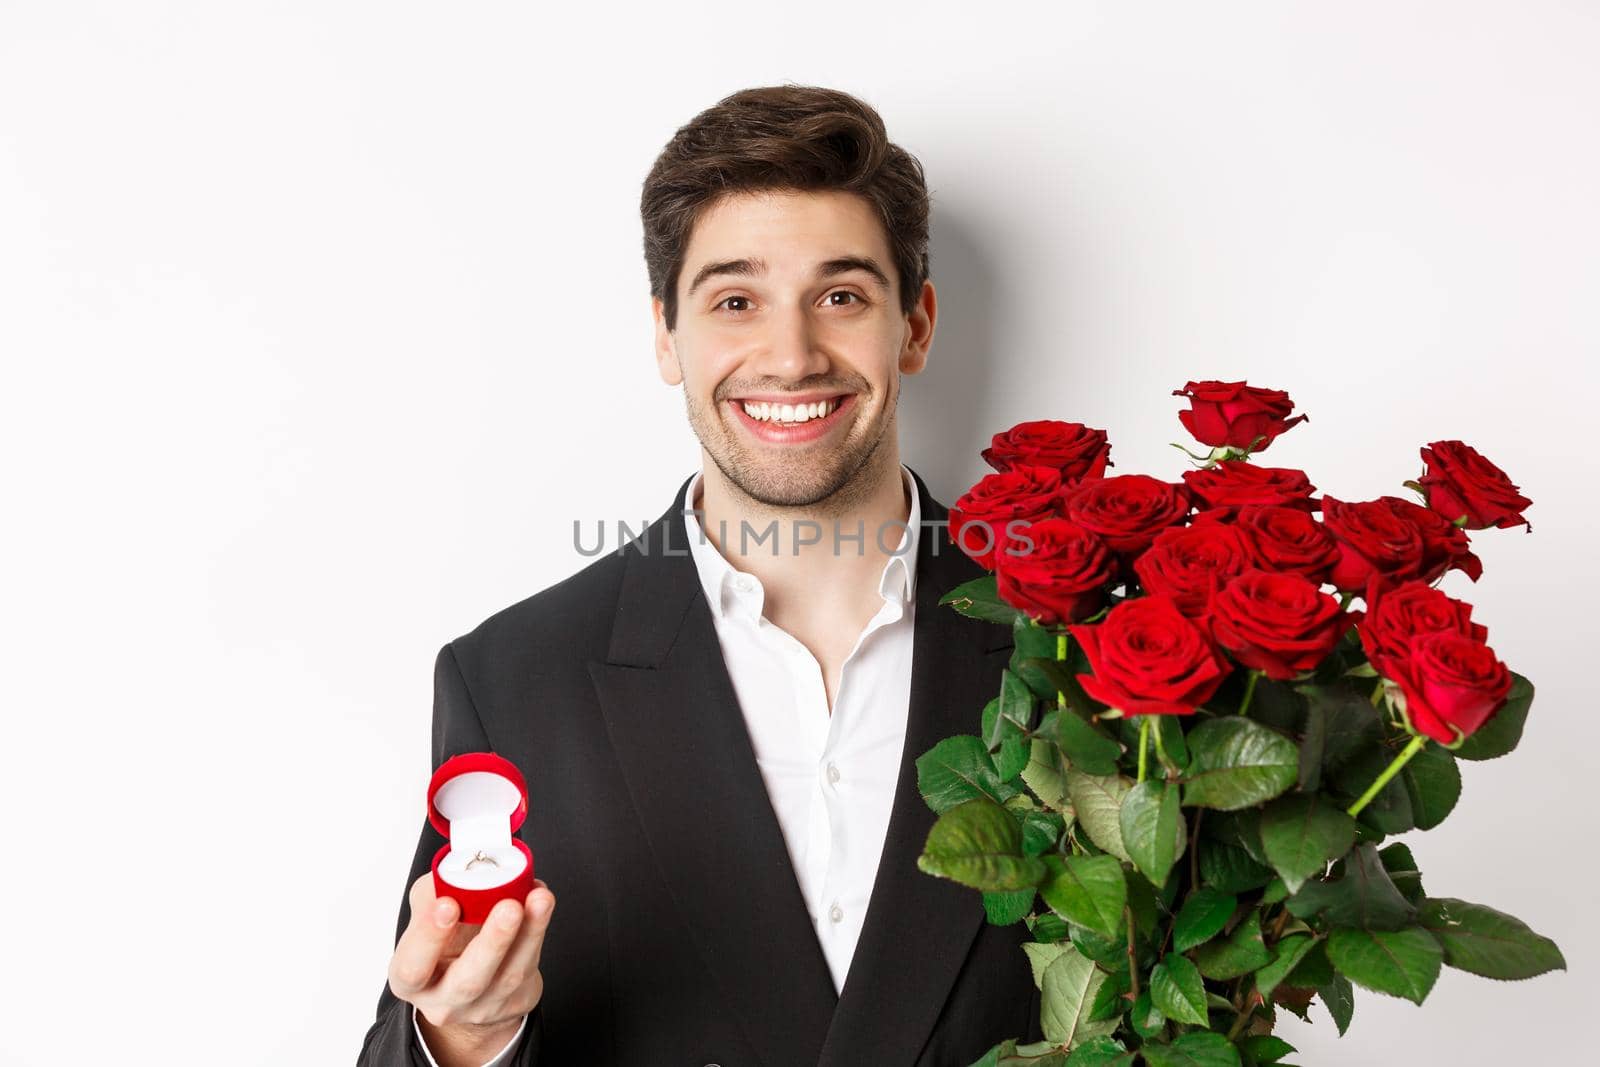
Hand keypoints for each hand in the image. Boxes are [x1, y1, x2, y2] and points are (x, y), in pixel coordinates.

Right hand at [388, 871, 555, 1058]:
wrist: (471, 973)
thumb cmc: (445, 937)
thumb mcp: (428, 914)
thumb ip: (438, 892)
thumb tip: (462, 871)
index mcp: (412, 981)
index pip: (413, 968)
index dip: (429, 938)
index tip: (448, 904)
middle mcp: (444, 1000)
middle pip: (468, 981)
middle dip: (492, 941)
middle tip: (509, 907)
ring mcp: (482, 1007)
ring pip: (508, 975)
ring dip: (528, 933)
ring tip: (539, 898)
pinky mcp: (515, 1002)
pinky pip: (530, 968)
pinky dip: (538, 933)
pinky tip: (541, 905)